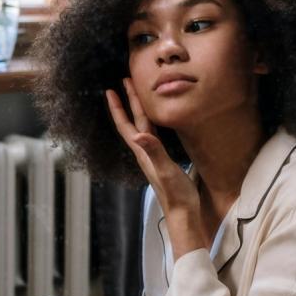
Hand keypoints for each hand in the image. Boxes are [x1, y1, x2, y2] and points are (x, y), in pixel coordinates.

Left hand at [106, 78, 204, 256]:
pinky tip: (158, 122)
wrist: (183, 214)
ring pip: (143, 129)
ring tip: (139, 96)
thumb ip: (153, 151)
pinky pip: (155, 136)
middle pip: (134, 123)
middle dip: (129, 102)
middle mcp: (145, 153)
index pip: (127, 125)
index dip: (119, 108)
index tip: (111, 89)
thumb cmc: (175, 194)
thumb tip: (139, 135)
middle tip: (125, 82)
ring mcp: (154, 157)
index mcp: (143, 152)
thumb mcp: (165, 170)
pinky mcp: (163, 161)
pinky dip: (154, 124)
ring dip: (139, 112)